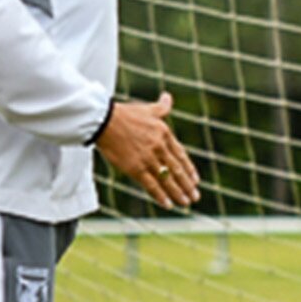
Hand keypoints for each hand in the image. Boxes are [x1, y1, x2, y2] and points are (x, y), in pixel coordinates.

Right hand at [95, 91, 199, 208]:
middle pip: (177, 170)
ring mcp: (148, 159)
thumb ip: (161, 107)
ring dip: (178, 193)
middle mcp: (159, 148)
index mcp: (164, 134)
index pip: (180, 155)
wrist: (104, 121)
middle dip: (187, 185)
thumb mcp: (147, 109)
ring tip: (186, 203)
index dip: (189, 169)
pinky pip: (152, 185)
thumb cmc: (125, 114)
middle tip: (195, 196)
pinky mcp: (135, 168)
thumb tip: (168, 97)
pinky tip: (168, 204)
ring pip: (167, 180)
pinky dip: (161, 196)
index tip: (195, 180)